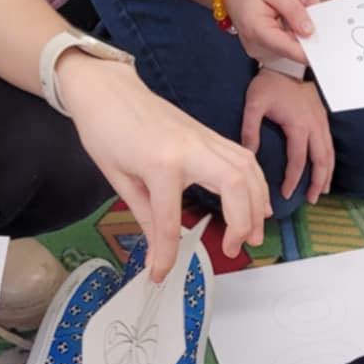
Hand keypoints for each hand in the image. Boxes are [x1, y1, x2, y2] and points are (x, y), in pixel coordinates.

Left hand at [58, 57, 269, 277]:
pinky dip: (256, 182)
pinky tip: (256, 202)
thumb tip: (157, 251)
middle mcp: (191, 149)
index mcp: (160, 164)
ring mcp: (205, 138)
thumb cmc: (106, 129)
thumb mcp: (120, 180)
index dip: (167, 255)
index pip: (170, 222)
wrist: (107, 88)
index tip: (162, 274)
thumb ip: (145, 217)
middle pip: (235, 188)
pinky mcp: (209, 134)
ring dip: (257, 204)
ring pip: (248, 171)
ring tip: (253, 233)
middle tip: (233, 248)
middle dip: (242, 223)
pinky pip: (244, 158)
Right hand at [223, 0, 313, 68]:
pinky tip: (294, 10)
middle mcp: (258, 48)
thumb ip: (294, 11)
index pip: (289, 49)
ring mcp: (261, 51)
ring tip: (300, 2)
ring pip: (291, 44)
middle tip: (312, 3)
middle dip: (307, 28)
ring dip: (301, 26)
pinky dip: (294, 28)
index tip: (329, 47)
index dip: (311, 51)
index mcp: (257, 32)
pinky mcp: (265, 50)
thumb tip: (310, 31)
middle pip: (292, 47)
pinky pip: (286, 42)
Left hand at [243, 69, 334, 203]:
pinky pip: (330, 145)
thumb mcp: (254, 104)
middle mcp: (315, 126)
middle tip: (311, 200)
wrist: (286, 63)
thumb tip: (249, 155)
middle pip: (321, 161)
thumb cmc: (269, 83)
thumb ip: (250, 129)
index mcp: (298, 125)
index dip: (293, 180)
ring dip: (327, 174)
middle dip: (318, 183)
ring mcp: (322, 122)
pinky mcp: (323, 118)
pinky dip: (329, 161)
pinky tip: (325, 171)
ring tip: (322, 191)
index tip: (286, 194)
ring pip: (330, 154)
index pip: (298, 160)